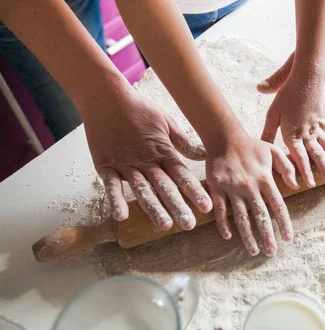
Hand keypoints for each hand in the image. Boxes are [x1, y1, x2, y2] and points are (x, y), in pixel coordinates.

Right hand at [85, 92, 210, 231]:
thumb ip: (184, 142)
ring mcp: (125, 164)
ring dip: (152, 208)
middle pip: (164, 187)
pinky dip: (115, 200)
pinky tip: (121, 216)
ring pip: (142, 190)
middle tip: (188, 224)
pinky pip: (111, 185)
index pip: (182, 175)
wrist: (106, 97)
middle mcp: (146, 161)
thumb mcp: (167, 122)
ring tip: (163, 225)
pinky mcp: (105, 165)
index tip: (206, 207)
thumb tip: (204, 155)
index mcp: (163, 152)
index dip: (194, 191)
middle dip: (177, 206)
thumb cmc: (139, 110)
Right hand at [205, 134, 297, 256]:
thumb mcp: (273, 150)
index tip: (288, 238)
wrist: (224, 137)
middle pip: (260, 216)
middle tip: (271, 252)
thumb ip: (286, 166)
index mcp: (265, 178)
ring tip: (253, 251)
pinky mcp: (217, 188)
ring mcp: (232, 188)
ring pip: (241, 217)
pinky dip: (224, 224)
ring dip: (248, 236)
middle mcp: (250, 186)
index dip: (283, 224)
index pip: (278, 206)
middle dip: (267, 236)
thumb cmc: (251, 145)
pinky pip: (221, 210)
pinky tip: (229, 236)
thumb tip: (296, 184)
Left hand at [260, 71, 324, 190]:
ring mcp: (321, 127)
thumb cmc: (287, 94)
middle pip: (319, 157)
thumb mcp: (273, 113)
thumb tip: (261, 147)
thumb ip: (268, 132)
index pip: (300, 157)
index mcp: (294, 133)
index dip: (305, 172)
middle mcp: (309, 133)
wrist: (307, 76)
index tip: (309, 185)